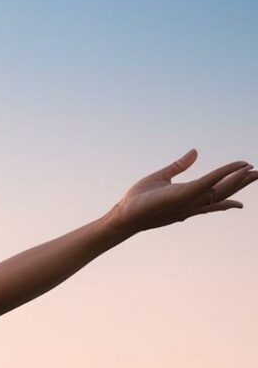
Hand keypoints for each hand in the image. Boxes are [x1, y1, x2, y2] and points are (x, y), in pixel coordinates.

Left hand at [107, 149, 255, 234]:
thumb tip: (195, 152)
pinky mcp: (184, 194)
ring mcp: (189, 200)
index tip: (242, 196)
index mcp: (186, 200)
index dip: (229, 196)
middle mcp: (191, 204)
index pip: (213, 199)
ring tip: (255, 170)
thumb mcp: (161, 178)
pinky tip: (240, 166)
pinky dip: (226, 173)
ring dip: (239, 179)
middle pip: (222, 194)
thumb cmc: (137, 200)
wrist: (122, 215)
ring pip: (221, 189)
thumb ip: (179, 166)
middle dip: (241, 185)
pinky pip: (210, 181)